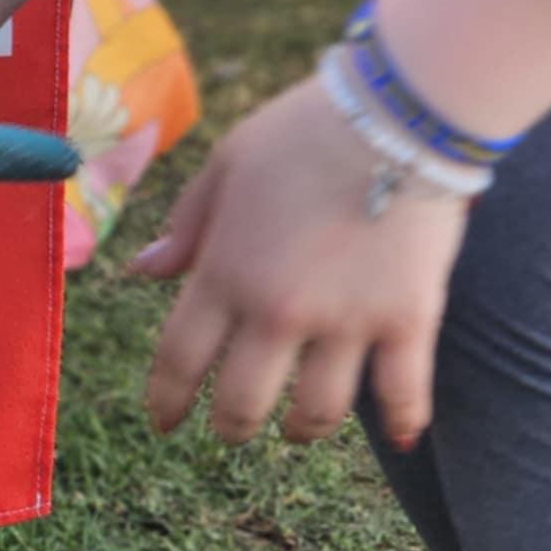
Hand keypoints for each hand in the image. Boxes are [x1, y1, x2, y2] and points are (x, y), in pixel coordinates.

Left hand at [132, 77, 469, 448]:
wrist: (400, 111)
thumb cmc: (305, 129)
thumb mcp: (227, 165)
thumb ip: (187, 226)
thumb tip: (142, 271)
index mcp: (225, 273)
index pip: (179, 362)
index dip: (167, 402)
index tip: (165, 424)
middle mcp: (279, 311)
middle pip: (242, 404)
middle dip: (232, 426)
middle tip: (235, 428)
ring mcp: (345, 322)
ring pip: (317, 413)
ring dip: (303, 429)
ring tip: (300, 426)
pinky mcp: (408, 319)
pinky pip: (403, 394)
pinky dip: (403, 424)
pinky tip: (400, 440)